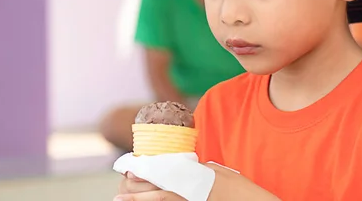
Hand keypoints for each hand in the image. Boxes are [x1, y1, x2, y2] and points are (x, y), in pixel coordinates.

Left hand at [115, 164, 278, 200]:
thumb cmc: (241, 189)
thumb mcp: (220, 172)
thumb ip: (201, 169)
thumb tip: (187, 167)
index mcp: (196, 181)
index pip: (165, 176)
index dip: (145, 174)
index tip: (129, 171)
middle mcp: (192, 195)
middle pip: (159, 194)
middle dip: (137, 193)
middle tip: (119, 192)